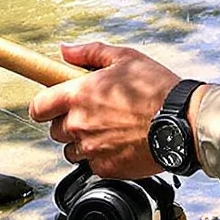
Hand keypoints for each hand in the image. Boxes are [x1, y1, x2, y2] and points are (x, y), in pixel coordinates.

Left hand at [27, 41, 181, 178]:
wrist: (181, 123)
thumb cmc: (156, 89)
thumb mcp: (123, 58)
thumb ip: (89, 53)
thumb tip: (65, 51)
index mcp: (77, 95)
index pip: (38, 107)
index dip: (43, 105)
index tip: (51, 105)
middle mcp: (79, 124)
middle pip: (55, 130)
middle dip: (68, 122)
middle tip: (90, 113)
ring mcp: (91, 149)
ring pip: (71, 150)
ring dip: (82, 142)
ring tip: (106, 129)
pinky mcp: (106, 169)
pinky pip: (91, 165)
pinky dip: (100, 157)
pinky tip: (118, 144)